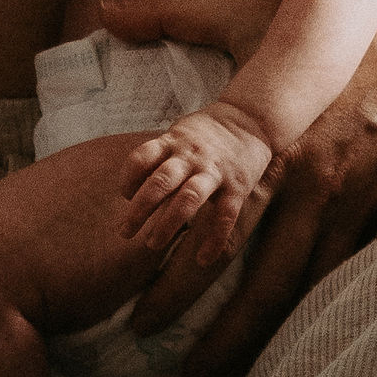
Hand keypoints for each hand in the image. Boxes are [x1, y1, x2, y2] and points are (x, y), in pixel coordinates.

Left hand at [121, 102, 274, 263]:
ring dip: (168, 223)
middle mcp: (191, 156)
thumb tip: (134, 187)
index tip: (126, 195)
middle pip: (161, 181)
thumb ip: (160, 156)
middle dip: (140, 209)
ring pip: (188, 198)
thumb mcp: (180, 132)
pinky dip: (214, 239)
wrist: (252, 118)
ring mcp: (215, 170)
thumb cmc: (208, 131)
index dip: (128, 178)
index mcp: (174, 141)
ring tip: (152, 244)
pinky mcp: (237, 186)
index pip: (141, 158)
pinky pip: (225, 216)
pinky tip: (203, 259)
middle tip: (124, 232)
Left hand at [127, 0, 376, 371]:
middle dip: (215, 331)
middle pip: (256, 279)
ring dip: (262, 334)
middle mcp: (306, 182)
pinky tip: (289, 341)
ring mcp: (347, 199)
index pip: (213, 229)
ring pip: (300, 288)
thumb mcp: (243, 15)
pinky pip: (340, 270)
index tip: (137, 311)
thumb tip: (107, 9)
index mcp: (267, 144)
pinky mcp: (376, 202)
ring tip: (223, 372)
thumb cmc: (323, 25)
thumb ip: (169, 14)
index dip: (175, 278)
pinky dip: (312, 308)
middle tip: (175, 370)